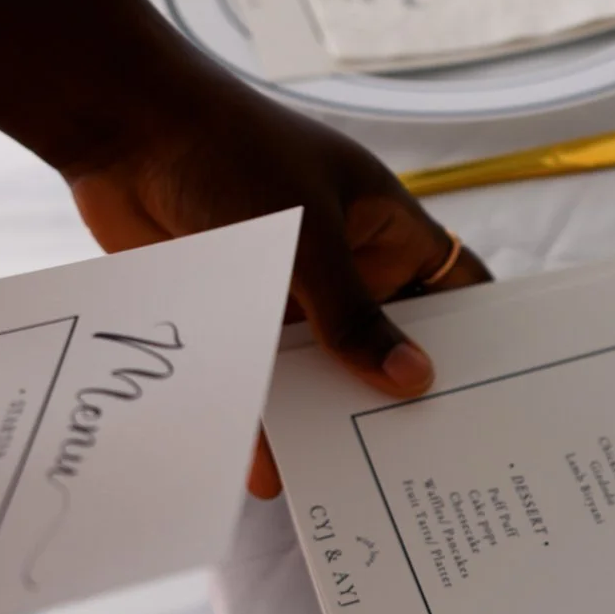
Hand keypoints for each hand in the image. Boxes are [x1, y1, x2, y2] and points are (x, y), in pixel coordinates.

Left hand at [64, 77, 491, 497]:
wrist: (121, 131)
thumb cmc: (229, 151)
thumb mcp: (306, 236)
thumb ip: (354, 314)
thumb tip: (415, 379)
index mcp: (380, 226)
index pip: (450, 282)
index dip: (475, 331)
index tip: (492, 394)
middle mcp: (341, 263)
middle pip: (385, 340)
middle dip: (397, 393)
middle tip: (423, 461)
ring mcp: (285, 291)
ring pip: (318, 369)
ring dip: (325, 416)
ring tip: (347, 481)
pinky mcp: (230, 314)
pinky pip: (255, 377)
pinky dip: (261, 420)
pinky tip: (267, 470)